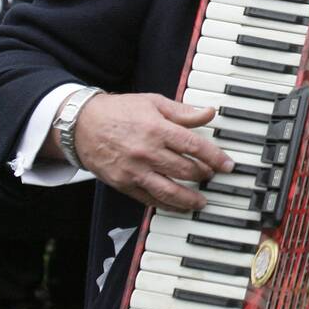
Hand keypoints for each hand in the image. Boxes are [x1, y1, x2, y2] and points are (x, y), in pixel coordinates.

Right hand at [64, 93, 232, 210]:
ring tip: (202, 201)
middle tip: (213, 177)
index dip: (215, 157)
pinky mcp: (123, 184)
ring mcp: (134, 170)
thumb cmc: (118, 111)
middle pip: (185, 170)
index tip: (227, 165)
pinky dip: (166, 205)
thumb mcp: (153, 103)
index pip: (194, 146)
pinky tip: (178, 205)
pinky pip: (149, 199)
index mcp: (157, 129)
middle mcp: (147, 152)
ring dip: (189, 199)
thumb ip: (183, 111)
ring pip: (169, 191)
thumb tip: (209, 112)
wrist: (81, 124)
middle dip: (204, 176)